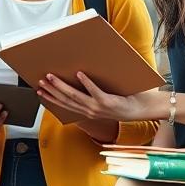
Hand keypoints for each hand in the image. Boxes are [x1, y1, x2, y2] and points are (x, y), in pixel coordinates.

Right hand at [37, 72, 164, 122]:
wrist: (144, 109)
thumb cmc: (127, 102)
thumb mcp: (107, 101)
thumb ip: (94, 93)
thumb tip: (80, 75)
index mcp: (89, 111)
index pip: (65, 104)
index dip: (51, 98)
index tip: (40, 91)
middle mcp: (91, 111)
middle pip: (67, 99)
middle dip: (52, 90)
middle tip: (41, 80)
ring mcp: (99, 108)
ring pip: (76, 96)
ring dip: (62, 86)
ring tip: (52, 76)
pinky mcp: (108, 102)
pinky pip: (95, 91)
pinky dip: (86, 83)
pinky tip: (79, 73)